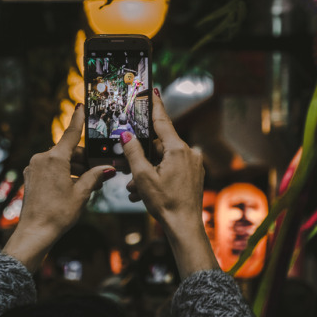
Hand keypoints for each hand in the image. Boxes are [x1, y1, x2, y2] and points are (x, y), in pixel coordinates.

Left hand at [2, 104, 115, 271]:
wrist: (35, 233)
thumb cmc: (58, 214)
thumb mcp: (81, 193)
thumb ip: (94, 176)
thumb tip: (108, 168)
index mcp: (54, 158)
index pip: (70, 133)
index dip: (78, 118)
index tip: (81, 105)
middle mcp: (41, 158)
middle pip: (68, 151)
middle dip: (83, 159)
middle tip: (99, 172)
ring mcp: (34, 167)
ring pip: (60, 161)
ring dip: (74, 169)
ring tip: (88, 185)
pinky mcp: (31, 177)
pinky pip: (51, 169)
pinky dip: (63, 173)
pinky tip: (74, 186)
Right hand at [120, 93, 219, 277]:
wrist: (184, 227)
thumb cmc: (165, 203)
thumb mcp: (143, 177)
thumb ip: (133, 153)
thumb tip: (126, 135)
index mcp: (178, 149)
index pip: (162, 121)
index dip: (154, 105)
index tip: (151, 89)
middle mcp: (189, 153)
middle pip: (158, 145)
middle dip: (140, 155)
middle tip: (124, 163)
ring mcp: (192, 165)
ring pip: (162, 159)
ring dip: (146, 171)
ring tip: (133, 188)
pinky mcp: (193, 175)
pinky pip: (171, 169)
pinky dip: (157, 176)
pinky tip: (143, 192)